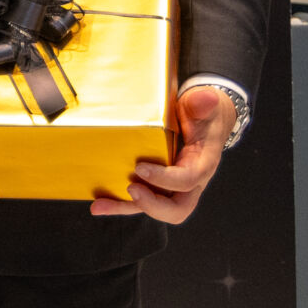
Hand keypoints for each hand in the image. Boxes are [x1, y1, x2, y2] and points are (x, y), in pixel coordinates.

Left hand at [89, 85, 236, 224]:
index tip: (141, 168)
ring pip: (154, 208)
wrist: (209, 120)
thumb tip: (206, 98)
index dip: (165, 179)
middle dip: (152, 205)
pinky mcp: (158, 185)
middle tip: (130, 189)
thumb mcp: (205, 106)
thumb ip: (202, 103)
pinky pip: (141, 200)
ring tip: (100, 205)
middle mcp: (190, 182)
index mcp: (202, 163)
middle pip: (177, 208)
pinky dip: (120, 203)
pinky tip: (99, 202)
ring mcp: (173, 186)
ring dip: (126, 208)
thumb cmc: (205, 114)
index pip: (187, 180)